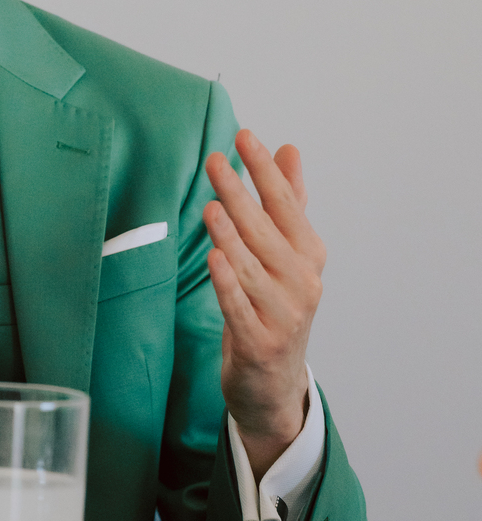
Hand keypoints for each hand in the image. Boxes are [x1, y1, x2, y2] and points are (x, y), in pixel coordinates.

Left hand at [203, 131, 324, 480]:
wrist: (275, 383)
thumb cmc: (276, 305)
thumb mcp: (287, 253)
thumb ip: (287, 200)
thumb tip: (288, 149)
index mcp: (308, 255)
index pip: (287, 204)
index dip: (266, 171)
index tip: (245, 137)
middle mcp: (302, 283)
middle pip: (267, 232)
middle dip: (242, 194)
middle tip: (216, 160)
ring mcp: (283, 315)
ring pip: (252, 268)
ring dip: (232, 236)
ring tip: (212, 205)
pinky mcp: (259, 344)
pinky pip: (239, 308)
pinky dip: (228, 284)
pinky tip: (214, 258)